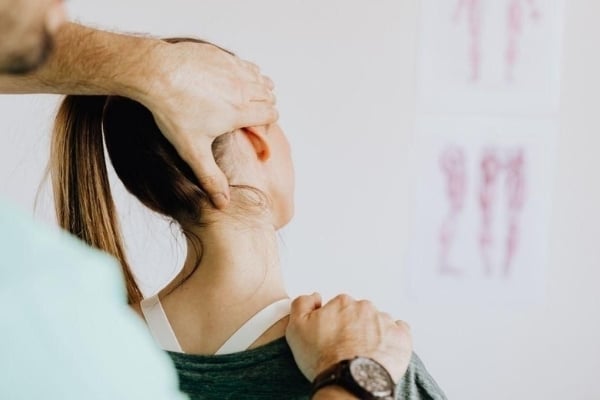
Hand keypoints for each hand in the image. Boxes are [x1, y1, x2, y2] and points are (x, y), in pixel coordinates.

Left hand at [143, 40, 277, 207]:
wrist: (155, 73)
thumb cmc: (172, 111)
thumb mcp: (192, 150)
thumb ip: (210, 177)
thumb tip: (223, 204)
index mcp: (240, 112)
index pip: (271, 114)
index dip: (267, 122)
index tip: (256, 127)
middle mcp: (242, 89)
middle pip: (269, 95)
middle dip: (264, 105)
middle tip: (250, 114)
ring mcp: (233, 69)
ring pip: (261, 77)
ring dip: (258, 87)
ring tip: (243, 97)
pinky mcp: (222, 56)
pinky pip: (245, 63)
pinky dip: (245, 72)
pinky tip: (231, 80)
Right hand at [286, 293, 412, 382]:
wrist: (349, 381)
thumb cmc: (324, 358)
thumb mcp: (296, 328)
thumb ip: (302, 304)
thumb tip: (314, 297)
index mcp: (342, 303)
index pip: (339, 307)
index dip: (334, 323)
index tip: (332, 337)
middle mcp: (365, 308)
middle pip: (359, 314)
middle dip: (354, 327)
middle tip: (346, 347)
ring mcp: (385, 321)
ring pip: (379, 323)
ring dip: (373, 333)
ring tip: (364, 353)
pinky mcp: (401, 337)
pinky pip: (400, 331)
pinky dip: (393, 338)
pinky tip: (383, 350)